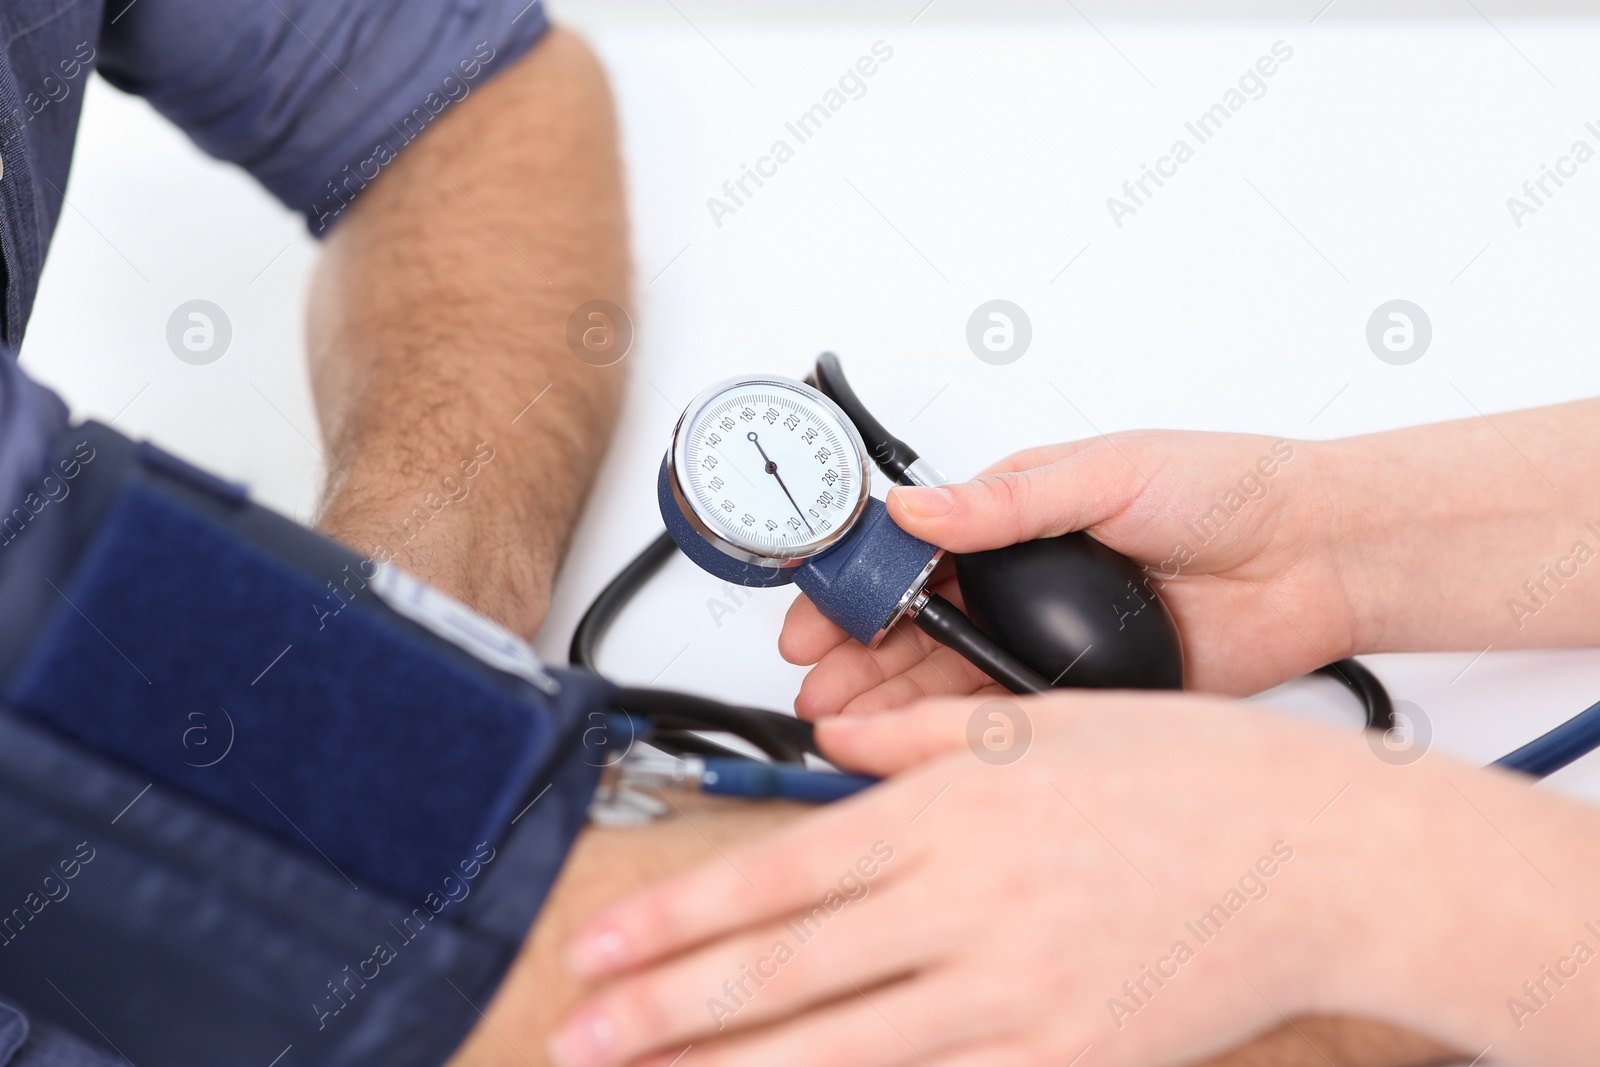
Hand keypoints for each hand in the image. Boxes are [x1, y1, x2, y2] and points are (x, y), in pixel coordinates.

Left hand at [549, 693, 1599, 1066]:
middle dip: (668, 1008)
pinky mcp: (1069, 1054)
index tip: (598, 945)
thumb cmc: (1192, 775)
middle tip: (580, 1033)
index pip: (778, 875)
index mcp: (951, 812)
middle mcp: (968, 903)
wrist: (1323, 854)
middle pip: (787, 967)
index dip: (676, 918)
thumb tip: (829, 744)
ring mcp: (1018, 991)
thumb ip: (919, 738)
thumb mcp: (1042, 724)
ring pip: (846, 1045)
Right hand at [781, 432, 1357, 716]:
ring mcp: (1051, 639)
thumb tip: (918, 509)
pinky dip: (963, 732)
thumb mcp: (1108, 472)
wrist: (1315, 557)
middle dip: (858, 652)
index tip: (818, 611)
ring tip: (842, 719)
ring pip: (951, 677)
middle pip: (918, 623)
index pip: (913, 550)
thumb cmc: (1227, 490)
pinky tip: (922, 744)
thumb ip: (1007, 499)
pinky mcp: (1089, 692)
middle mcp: (1025, 580)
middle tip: (814, 680)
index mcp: (1016, 516)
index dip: (858, 583)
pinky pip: (1012, 716)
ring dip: (893, 697)